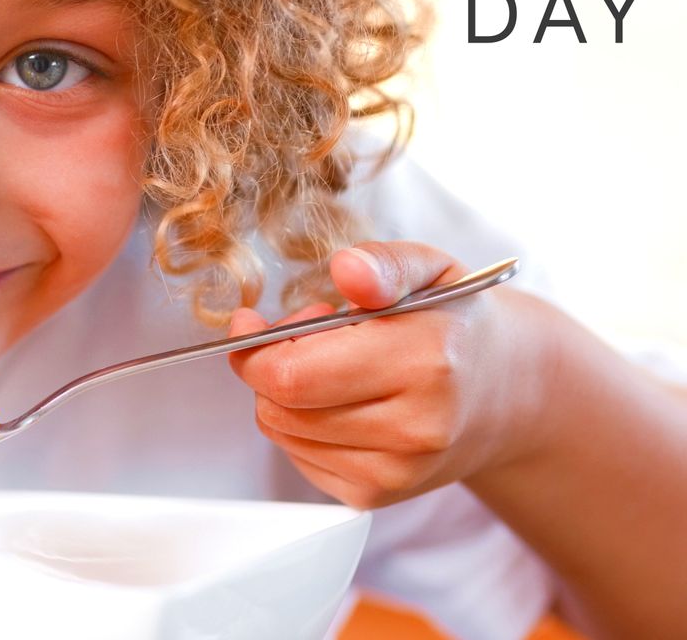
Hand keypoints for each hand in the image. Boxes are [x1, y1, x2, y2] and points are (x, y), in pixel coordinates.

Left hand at [227, 241, 542, 508]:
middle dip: (269, 365)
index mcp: (425, 361)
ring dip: (284, 394)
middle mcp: (416, 428)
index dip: (255, 348)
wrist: (508, 393)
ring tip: (330, 364)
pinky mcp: (378, 496)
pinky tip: (338, 399)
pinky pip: (298, 458)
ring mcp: (398, 472)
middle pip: (280, 407)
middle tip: (307, 334)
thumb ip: (383, 263)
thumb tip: (347, 270)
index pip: (294, 374)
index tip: (252, 321)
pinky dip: (299, 425)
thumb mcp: (428, 269)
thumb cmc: (455, 323)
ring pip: (283, 433)